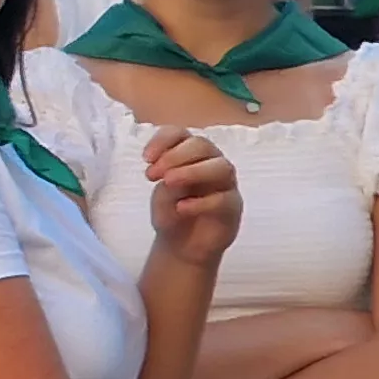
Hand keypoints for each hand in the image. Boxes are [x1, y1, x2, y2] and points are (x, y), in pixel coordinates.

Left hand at [142, 125, 242, 265]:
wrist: (181, 244)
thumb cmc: (171, 209)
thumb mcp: (161, 189)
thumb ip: (165, 173)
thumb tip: (167, 168)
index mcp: (190, 155)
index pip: (181, 134)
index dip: (163, 140)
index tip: (145, 158)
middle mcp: (211, 163)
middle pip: (202, 145)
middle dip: (175, 156)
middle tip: (153, 175)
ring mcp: (225, 184)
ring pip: (221, 167)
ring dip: (192, 172)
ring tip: (168, 183)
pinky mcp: (233, 207)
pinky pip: (224, 198)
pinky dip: (200, 202)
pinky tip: (181, 208)